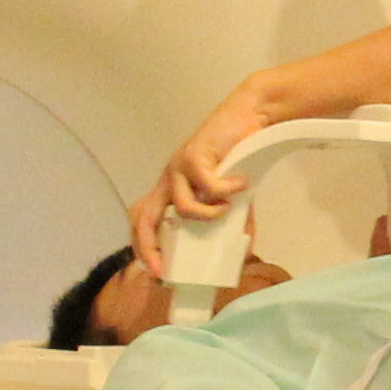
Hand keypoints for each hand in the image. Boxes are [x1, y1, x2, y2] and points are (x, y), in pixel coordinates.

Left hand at [130, 80, 279, 266]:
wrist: (248, 117)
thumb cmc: (238, 156)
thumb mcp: (232, 196)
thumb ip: (231, 220)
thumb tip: (242, 253)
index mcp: (172, 189)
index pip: (143, 219)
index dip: (143, 245)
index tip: (156, 272)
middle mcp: (169, 180)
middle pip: (142, 215)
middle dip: (147, 245)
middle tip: (162, 269)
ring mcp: (178, 167)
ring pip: (181, 206)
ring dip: (207, 215)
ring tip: (228, 208)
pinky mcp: (194, 154)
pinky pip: (207, 185)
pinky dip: (226, 190)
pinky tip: (241, 185)